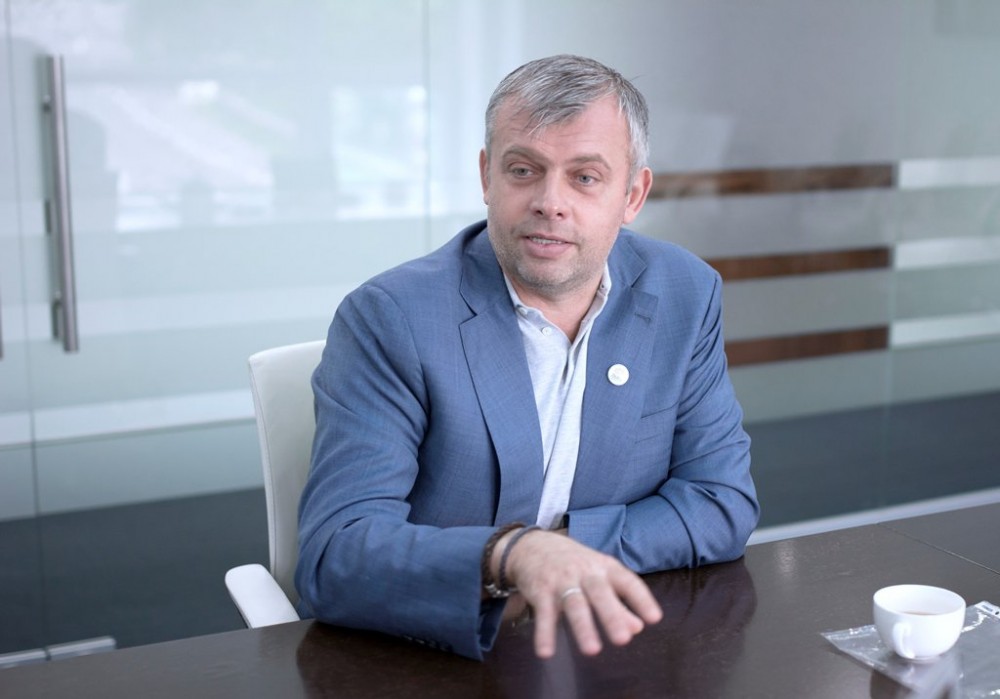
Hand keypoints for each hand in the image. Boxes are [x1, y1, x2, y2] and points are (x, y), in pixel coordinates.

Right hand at [498, 529, 662, 657]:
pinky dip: (544, 633)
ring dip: (583, 627)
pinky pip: (544, 614)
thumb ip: (619, 603)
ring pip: (574, 604)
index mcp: (604, 567)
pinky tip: (546, 653)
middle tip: (623, 640)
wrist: (532, 545)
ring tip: (592, 651)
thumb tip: (638, 628)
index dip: (641, 598)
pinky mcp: (540, 591)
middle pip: (600, 593)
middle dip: (611, 615)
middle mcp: (584, 572)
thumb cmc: (575, 565)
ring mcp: (561, 581)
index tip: (655, 618)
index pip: (627, 581)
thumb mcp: (599, 577)